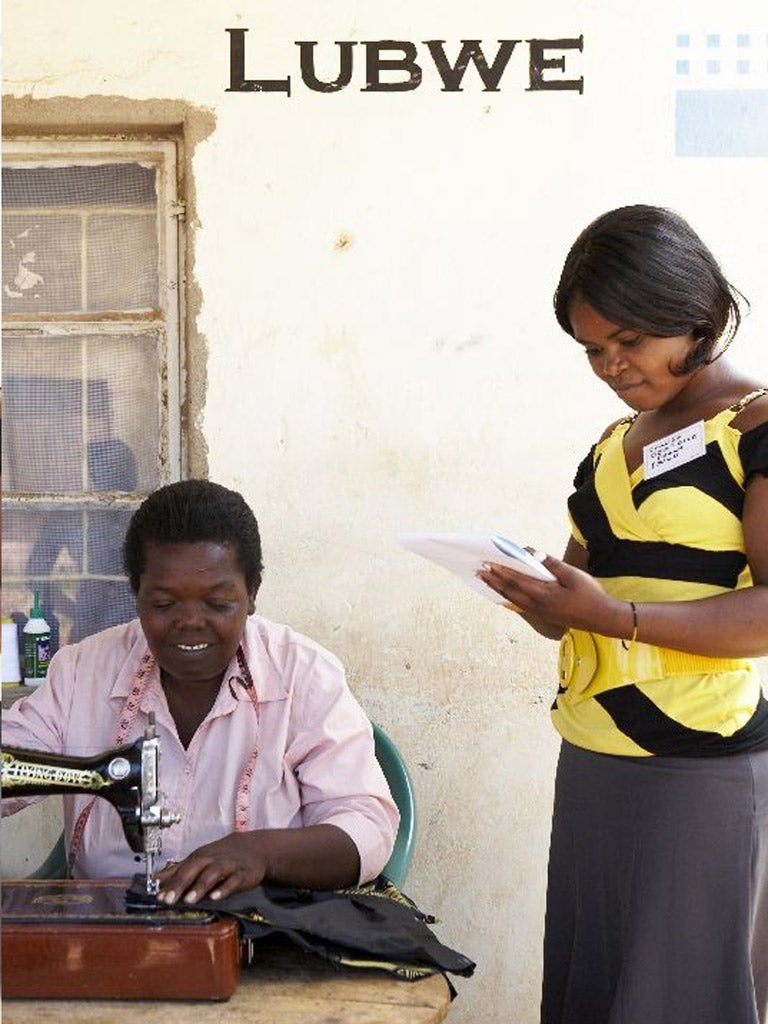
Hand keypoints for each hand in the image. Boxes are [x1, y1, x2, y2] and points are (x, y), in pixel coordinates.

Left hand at [155, 833, 267, 905]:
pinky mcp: (243, 874)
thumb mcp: (199, 860)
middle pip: (194, 869)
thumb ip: (177, 871)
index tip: (159, 897)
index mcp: (199, 858)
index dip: (170, 884)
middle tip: (169, 899)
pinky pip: (234, 881)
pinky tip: (217, 897)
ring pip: (213, 874)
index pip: (181, 870)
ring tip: (190, 899)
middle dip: (181, 884)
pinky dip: (225, 888)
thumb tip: (154, 878)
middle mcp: (211, 860)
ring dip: (201, 886)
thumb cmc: (221, 856)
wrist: (254, 847)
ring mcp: (227, 866)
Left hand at [476, 553, 623, 634]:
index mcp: (545, 594)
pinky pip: (519, 606)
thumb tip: (534, 553)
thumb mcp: (574, 575)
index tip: (489, 563)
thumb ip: (553, 565)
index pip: (517, 580)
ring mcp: (539, 612)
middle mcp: (538, 605)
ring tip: (485, 581)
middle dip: (494, 580)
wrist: (601, 618)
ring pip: (512, 599)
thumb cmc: (590, 594)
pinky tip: (502, 596)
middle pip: (510, 591)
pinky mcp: (542, 616)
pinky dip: (508, 599)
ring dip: (498, 589)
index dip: (502, 571)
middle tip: (479, 571)